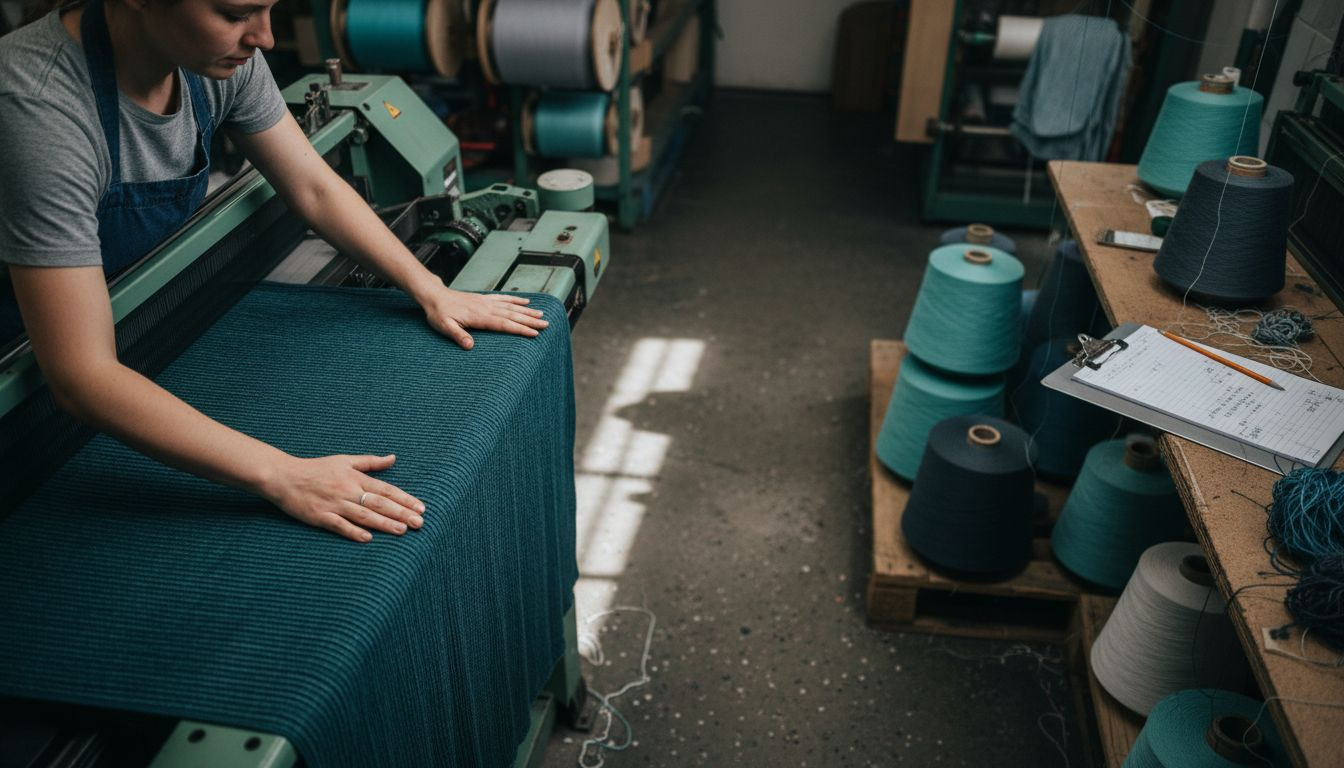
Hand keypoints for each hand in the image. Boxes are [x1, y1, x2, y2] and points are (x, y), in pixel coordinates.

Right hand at [262, 453, 425, 541]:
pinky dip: (352, 531)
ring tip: (401, 530)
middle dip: (401, 513)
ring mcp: (334, 504)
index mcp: (355, 478)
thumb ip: (370, 462)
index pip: (386, 489)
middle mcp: (348, 490)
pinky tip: (367, 538)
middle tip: (419, 523)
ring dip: (383, 523)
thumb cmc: (316, 468)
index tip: (421, 508)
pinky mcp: (320, 516)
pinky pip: (339, 525)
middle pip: (379, 503)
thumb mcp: (345, 460)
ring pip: (363, 515)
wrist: (284, 476)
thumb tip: (393, 458)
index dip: (405, 499)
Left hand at [420, 287, 548, 348]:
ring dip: (527, 311)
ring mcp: (487, 302)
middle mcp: (486, 308)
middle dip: (530, 321)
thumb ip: (458, 335)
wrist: (434, 296)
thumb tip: (469, 346)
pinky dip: (516, 300)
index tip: (534, 333)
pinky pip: (504, 299)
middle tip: (546, 325)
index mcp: (480, 317)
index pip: (504, 324)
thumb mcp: (445, 327)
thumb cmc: (439, 314)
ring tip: (542, 315)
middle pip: (513, 315)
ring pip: (511, 307)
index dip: (520, 329)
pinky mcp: (484, 299)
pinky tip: (525, 302)